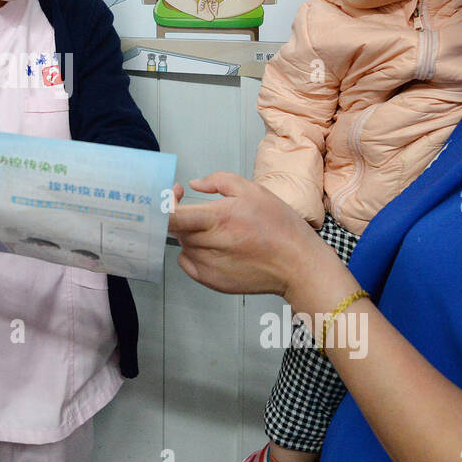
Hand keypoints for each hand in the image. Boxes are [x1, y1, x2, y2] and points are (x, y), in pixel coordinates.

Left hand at [167, 173, 336, 298]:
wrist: (298, 264)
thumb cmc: (280, 227)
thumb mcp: (253, 190)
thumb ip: (218, 180)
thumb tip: (194, 183)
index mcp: (218, 219)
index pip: (171, 217)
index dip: (164, 204)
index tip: (174, 195)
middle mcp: (209, 244)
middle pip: (176, 229)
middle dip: (184, 216)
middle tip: (204, 211)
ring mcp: (209, 266)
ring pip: (183, 244)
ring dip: (192, 235)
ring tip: (220, 232)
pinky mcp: (211, 281)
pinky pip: (187, 263)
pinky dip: (194, 253)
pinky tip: (217, 248)